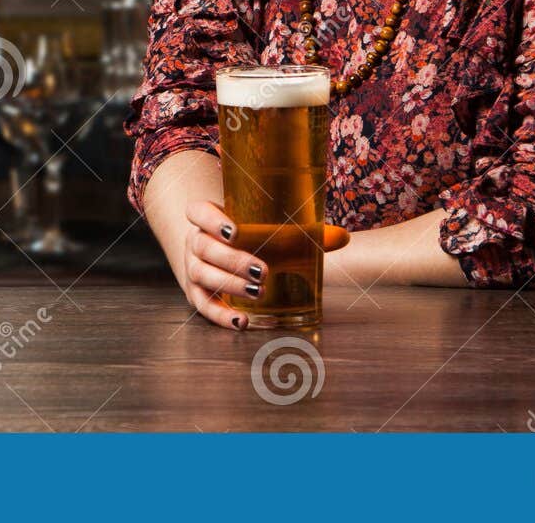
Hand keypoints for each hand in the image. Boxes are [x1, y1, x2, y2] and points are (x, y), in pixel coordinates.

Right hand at [179, 200, 351, 330]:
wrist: (218, 254)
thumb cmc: (249, 239)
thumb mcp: (267, 232)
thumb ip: (302, 234)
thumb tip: (343, 237)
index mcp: (206, 218)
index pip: (197, 212)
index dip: (211, 220)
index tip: (234, 231)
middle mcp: (194, 241)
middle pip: (204, 247)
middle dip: (233, 260)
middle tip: (263, 270)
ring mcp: (191, 268)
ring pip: (202, 275)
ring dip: (230, 284)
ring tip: (258, 291)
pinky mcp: (196, 293)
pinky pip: (203, 305)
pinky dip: (220, 316)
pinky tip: (241, 321)